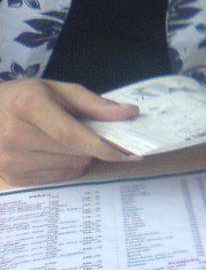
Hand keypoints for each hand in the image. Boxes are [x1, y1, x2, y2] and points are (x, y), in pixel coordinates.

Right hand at [0, 79, 137, 186]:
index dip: (100, 145)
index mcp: (29, 106)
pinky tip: (55, 153)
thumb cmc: (26, 97)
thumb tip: (129, 113)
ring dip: (79, 156)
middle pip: (73, 152)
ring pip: (69, 167)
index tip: (125, 152)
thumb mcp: (59, 90)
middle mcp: (15, 136)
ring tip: (65, 140)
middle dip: (91, 145)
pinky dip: (67, 167)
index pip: (70, 134)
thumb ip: (94, 103)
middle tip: (87, 131)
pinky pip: (57, 179)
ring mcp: (10, 161)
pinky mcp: (12, 178)